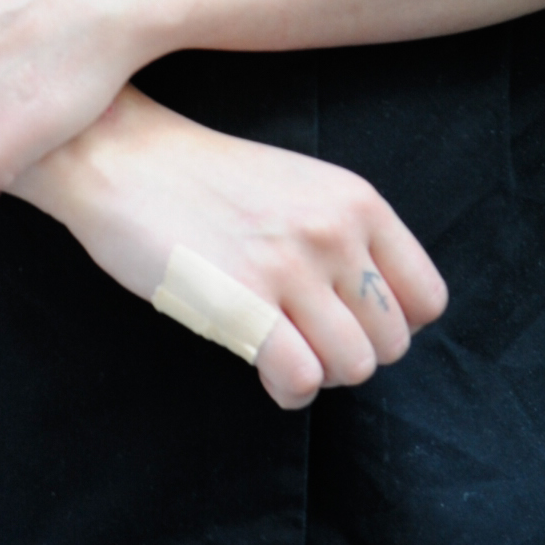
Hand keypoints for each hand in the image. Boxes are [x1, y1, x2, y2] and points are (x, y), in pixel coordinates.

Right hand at [20, 85, 448, 411]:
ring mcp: (289, 266)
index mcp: (357, 200)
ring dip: (318, 372)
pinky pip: (302, 379)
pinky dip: (288, 388)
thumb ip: (345, 236)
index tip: (346, 319)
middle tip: (303, 337)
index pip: (426, 299)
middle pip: (391, 342)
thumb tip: (373, 313)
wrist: (117, 155)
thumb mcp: (298, 185)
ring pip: (353, 367)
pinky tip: (262, 367)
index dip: (389, 323)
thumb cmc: (201, 177)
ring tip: (281, 351)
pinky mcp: (241, 301)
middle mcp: (335, 231)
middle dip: (350, 353)